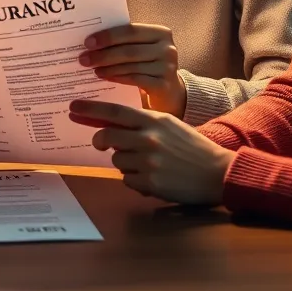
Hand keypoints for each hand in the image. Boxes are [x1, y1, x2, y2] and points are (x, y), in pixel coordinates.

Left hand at [68, 99, 234, 204]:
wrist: (218, 172)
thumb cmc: (190, 147)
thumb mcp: (168, 125)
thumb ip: (140, 123)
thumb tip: (108, 124)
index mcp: (153, 120)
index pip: (115, 112)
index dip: (91, 109)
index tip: (73, 107)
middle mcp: (148, 138)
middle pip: (107, 136)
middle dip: (100, 140)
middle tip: (100, 143)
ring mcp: (148, 161)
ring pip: (116, 160)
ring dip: (125, 163)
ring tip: (147, 163)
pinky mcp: (150, 183)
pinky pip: (127, 180)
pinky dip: (135, 180)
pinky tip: (154, 178)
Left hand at [79, 23, 186, 118]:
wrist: (168, 90)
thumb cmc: (147, 64)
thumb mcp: (140, 49)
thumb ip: (123, 41)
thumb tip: (91, 42)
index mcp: (161, 32)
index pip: (130, 30)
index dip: (108, 36)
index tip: (87, 42)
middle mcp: (168, 48)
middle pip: (129, 50)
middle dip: (103, 54)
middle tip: (83, 59)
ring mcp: (168, 68)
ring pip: (131, 65)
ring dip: (107, 67)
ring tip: (91, 69)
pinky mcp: (164, 85)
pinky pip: (135, 79)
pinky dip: (117, 77)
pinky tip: (104, 77)